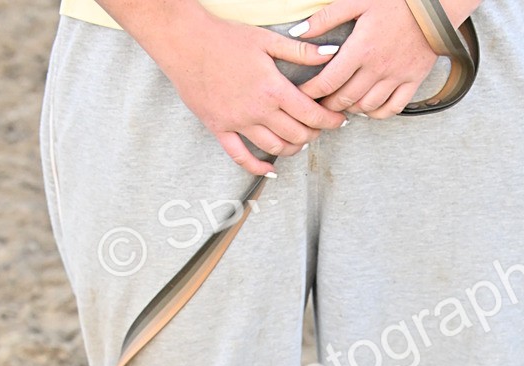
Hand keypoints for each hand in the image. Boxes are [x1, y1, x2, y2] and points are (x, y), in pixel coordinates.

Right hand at [152, 10, 347, 173]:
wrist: (185, 41)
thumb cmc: (225, 36)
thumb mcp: (266, 39)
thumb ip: (300, 52)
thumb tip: (330, 56)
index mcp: (273, 89)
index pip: (311, 114)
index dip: (329, 121)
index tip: (339, 121)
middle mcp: (258, 110)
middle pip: (296, 135)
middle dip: (314, 135)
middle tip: (319, 129)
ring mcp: (238, 123)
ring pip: (274, 149)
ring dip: (292, 149)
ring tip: (299, 142)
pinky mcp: (219, 128)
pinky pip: (240, 156)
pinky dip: (257, 167)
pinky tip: (270, 170)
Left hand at [294, 0, 439, 117]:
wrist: (433, 4)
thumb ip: (326, 18)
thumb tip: (298, 32)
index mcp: (361, 48)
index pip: (329, 81)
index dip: (312, 92)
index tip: (303, 95)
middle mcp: (378, 68)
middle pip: (345, 99)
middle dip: (328, 104)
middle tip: (319, 103)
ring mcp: (396, 77)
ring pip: (367, 107)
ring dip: (351, 109)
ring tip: (342, 104)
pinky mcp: (412, 81)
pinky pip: (392, 109)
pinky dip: (377, 113)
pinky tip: (368, 107)